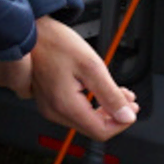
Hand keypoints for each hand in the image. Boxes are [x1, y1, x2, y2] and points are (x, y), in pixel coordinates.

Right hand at [0, 18, 138, 141]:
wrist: (32, 31)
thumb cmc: (55, 43)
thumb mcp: (91, 66)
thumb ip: (110, 94)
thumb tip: (126, 116)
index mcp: (65, 105)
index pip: (100, 131)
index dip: (121, 122)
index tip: (131, 108)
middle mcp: (54, 111)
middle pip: (93, 129)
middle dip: (115, 116)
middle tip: (128, 100)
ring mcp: (50, 107)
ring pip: (85, 121)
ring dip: (104, 110)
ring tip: (117, 93)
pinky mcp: (49, 101)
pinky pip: (74, 112)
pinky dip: (91, 104)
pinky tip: (99, 91)